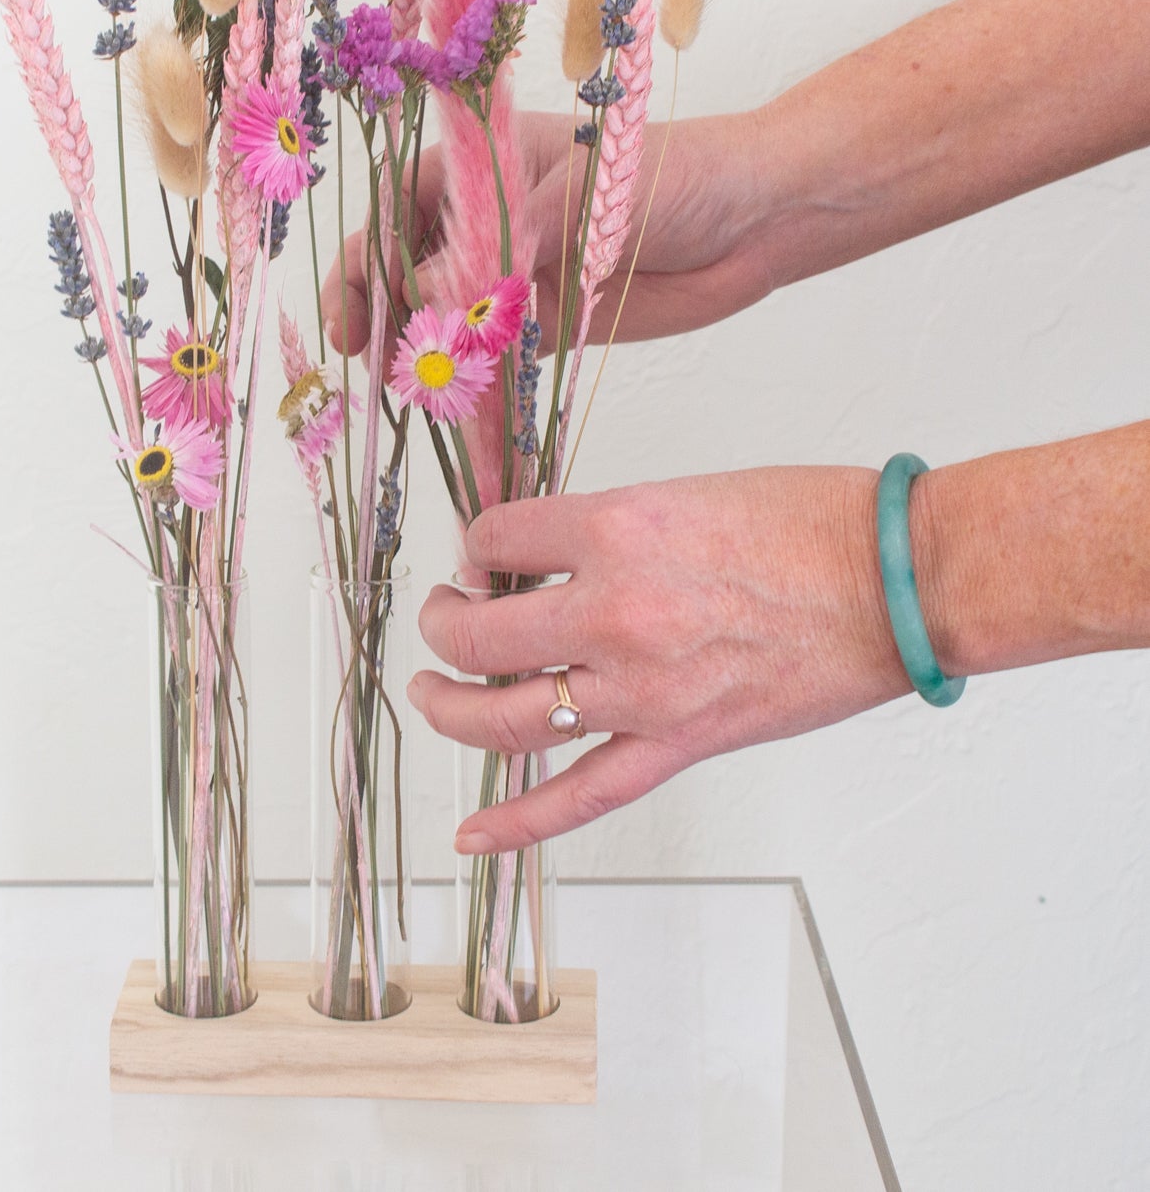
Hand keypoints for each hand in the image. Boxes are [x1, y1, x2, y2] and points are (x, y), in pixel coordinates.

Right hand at [319, 108, 783, 358]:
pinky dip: (464, 380)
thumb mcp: (573, 199)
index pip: (395, 206)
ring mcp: (510, 275)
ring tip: (403, 387)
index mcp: (481, 165)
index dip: (369, 252)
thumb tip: (424, 300)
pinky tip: (448, 404)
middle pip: (400, 263)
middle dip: (375, 306)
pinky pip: (485, 356)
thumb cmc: (669, 173)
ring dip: (414, 350)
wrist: (754, 217)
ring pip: (435, 314)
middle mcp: (485, 220)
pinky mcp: (542, 324)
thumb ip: (499, 249)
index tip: (369, 300)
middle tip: (365, 353)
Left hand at [409, 468, 918, 851]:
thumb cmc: (810, 523)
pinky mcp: (679, 745)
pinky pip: (579, 798)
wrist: (899, 580)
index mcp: (616, 528)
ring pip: (502, 719)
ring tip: (430, 689)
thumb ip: (602, 528)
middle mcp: (614, 612)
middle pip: (474, 634)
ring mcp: (642, 690)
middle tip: (446, 612)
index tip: (488, 553)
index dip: (477, 546)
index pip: (494, 539)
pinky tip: (470, 836)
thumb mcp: (682, 492)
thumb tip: (541, 556)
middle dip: (442, 622)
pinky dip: (518, 825)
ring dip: (446, 707)